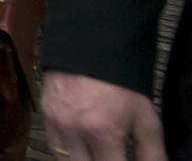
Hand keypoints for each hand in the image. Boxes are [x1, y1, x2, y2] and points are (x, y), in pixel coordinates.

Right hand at [43, 71, 165, 160]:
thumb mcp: (146, 118)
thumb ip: (152, 153)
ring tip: (98, 154)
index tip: (123, 159)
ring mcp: (56, 122)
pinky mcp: (45, 115)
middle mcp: (74, 131)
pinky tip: (82, 146)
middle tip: (110, 156)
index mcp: (102, 132)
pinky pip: (54, 146)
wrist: (89, 48)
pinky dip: (68, 152)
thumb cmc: (121, 83)